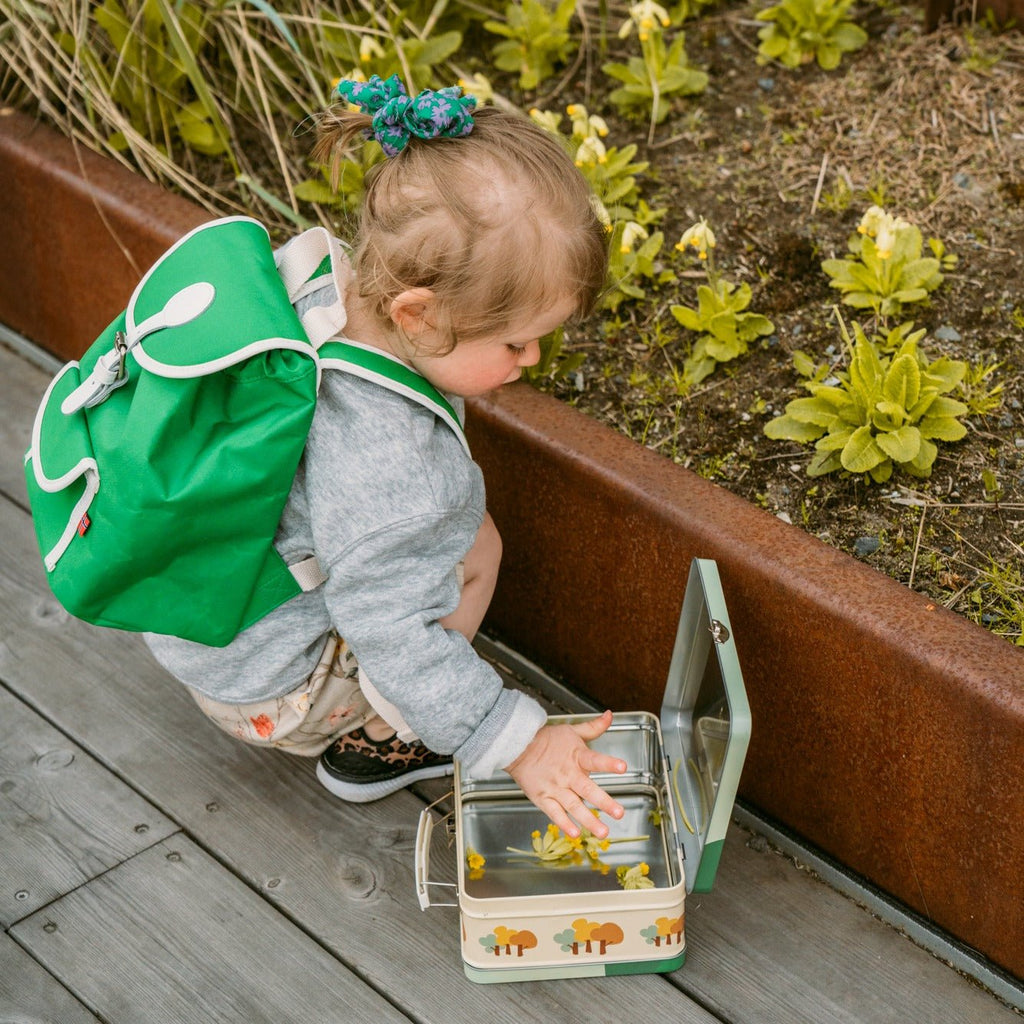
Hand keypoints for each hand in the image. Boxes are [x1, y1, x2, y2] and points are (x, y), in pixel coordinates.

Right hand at [504, 710, 626, 839]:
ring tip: (603, 832)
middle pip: (587, 789)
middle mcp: (567, 774)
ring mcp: (555, 788)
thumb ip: (594, 727)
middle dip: (604, 802)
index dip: (608, 763)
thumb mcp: (572, 731)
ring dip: (588, 820)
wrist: (518, 747)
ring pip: (573, 806)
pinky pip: (555, 813)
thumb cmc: (547, 740)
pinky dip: (564, 824)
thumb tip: (610, 715)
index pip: (594, 759)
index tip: (622, 767)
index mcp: (576, 756)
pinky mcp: (543, 798)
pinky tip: (575, 834)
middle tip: (619, 813)